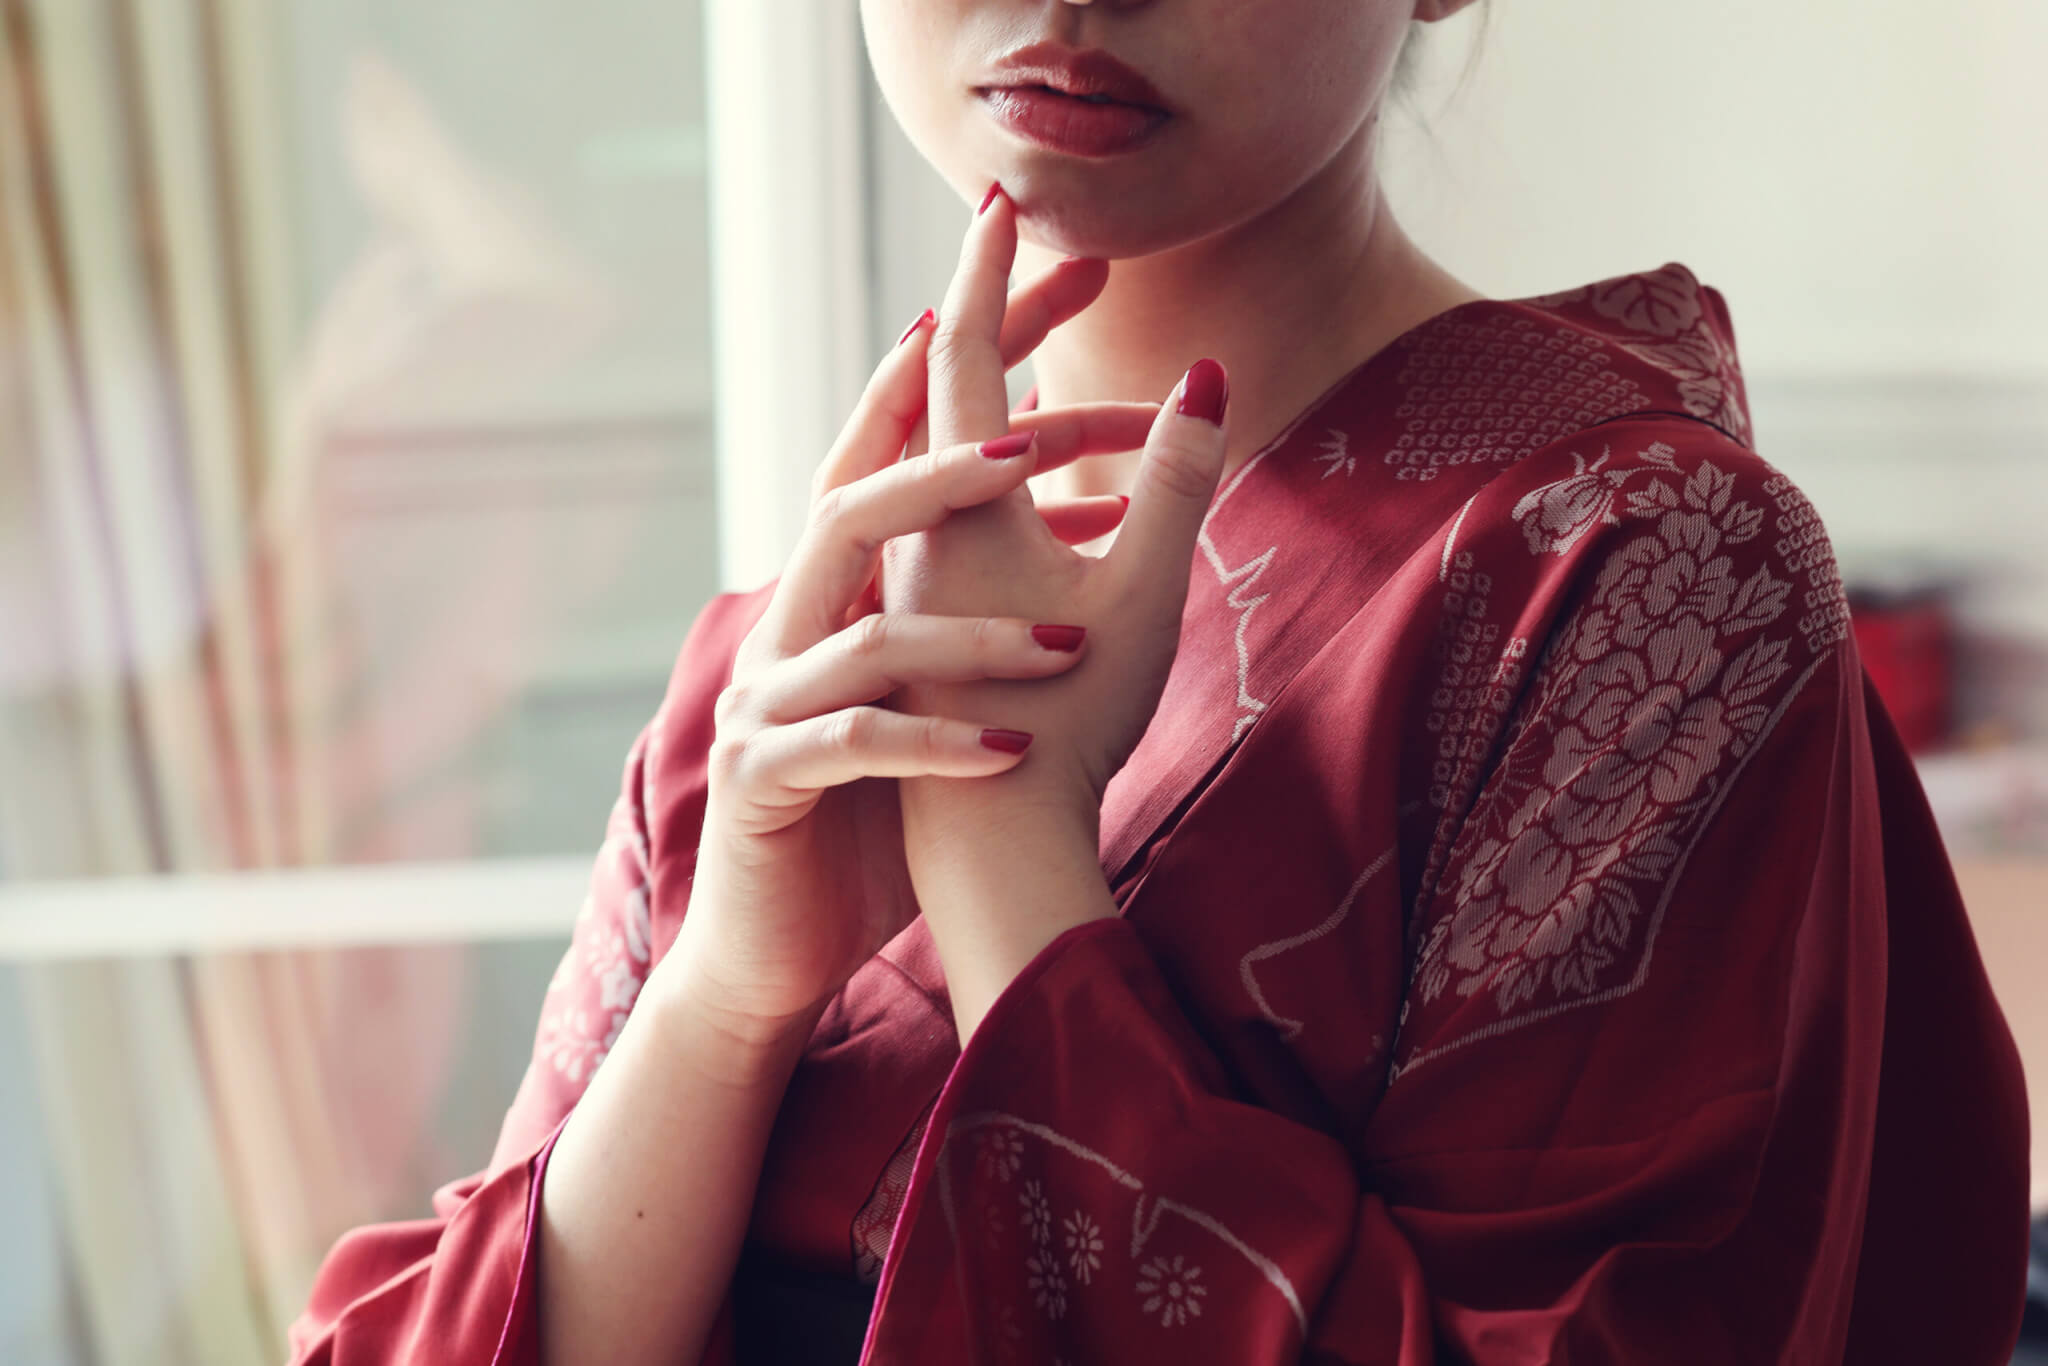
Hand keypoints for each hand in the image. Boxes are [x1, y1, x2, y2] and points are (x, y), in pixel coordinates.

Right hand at [655, 259, 1162, 1043]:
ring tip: (1070, 648)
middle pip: (851, 501)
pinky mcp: (767, 780)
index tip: (1036, 297)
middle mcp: (794, 622)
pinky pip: (852, 746)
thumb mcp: (943, 691)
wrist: (785, 940)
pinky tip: (1011, 755)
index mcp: (842, 591)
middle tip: (1038, 435)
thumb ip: (983, 600)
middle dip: (942, 456)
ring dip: (969, 635)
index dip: (956, 370)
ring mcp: (769, 699)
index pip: (893, 454)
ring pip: (862, 631)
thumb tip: (1087, 517)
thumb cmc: (880, 809)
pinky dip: (934, 745)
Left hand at [889, 188, 1231, 817]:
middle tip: (1059, 268)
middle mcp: (922, 527)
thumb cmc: (1068, 721)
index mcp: (960, 502)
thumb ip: (1175, 480)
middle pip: (954, 392)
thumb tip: (1207, 370)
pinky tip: (1058, 513)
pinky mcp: (928, 621)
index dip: (992, 270)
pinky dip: (1010, 486)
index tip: (1003, 200)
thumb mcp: (1143, 593)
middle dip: (1007, 321)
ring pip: (961, 464)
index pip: (969, 351)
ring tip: (1084, 396)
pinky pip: (964, 519)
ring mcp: (917, 575)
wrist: (993, 841)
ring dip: (1024, 417)